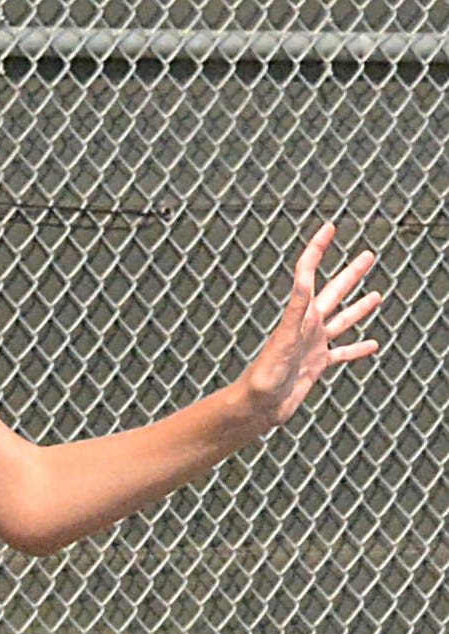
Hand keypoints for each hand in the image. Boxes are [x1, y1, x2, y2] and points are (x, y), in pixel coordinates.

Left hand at [240, 221, 383, 428]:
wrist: (257, 406)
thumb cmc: (264, 376)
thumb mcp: (282, 340)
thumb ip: (295, 311)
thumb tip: (304, 279)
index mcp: (299, 315)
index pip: (309, 273)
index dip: (318, 248)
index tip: (330, 227)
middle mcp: (307, 326)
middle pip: (335, 292)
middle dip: (351, 273)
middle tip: (368, 255)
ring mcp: (313, 345)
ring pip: (342, 320)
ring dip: (359, 307)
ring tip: (377, 294)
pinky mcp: (317, 365)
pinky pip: (342, 354)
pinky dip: (357, 349)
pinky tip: (372, 344)